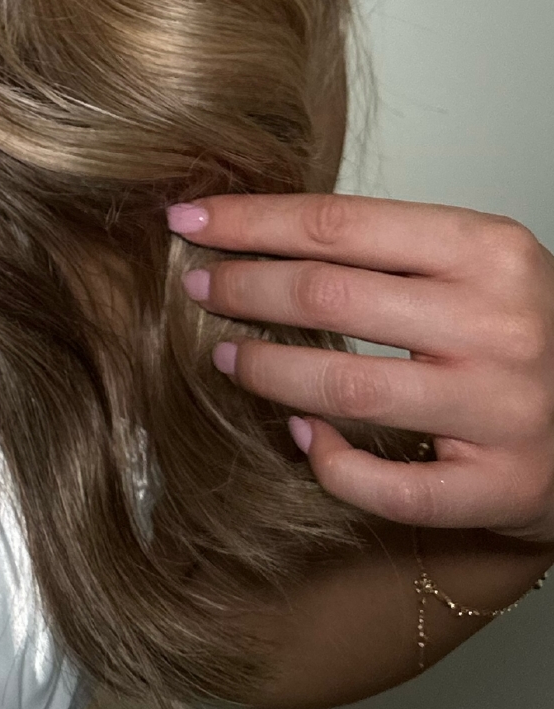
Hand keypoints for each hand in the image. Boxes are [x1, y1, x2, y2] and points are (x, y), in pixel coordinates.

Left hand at [169, 193, 553, 545]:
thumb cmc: (526, 328)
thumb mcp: (475, 263)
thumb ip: (386, 248)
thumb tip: (255, 231)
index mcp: (490, 251)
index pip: (339, 226)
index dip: (250, 223)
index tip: (188, 221)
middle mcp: (500, 327)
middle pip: (328, 298)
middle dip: (243, 288)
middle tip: (197, 286)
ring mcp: (504, 411)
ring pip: (344, 387)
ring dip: (266, 369)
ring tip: (226, 355)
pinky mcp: (501, 487)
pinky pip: (387, 485)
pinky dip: (329, 460)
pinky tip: (301, 434)